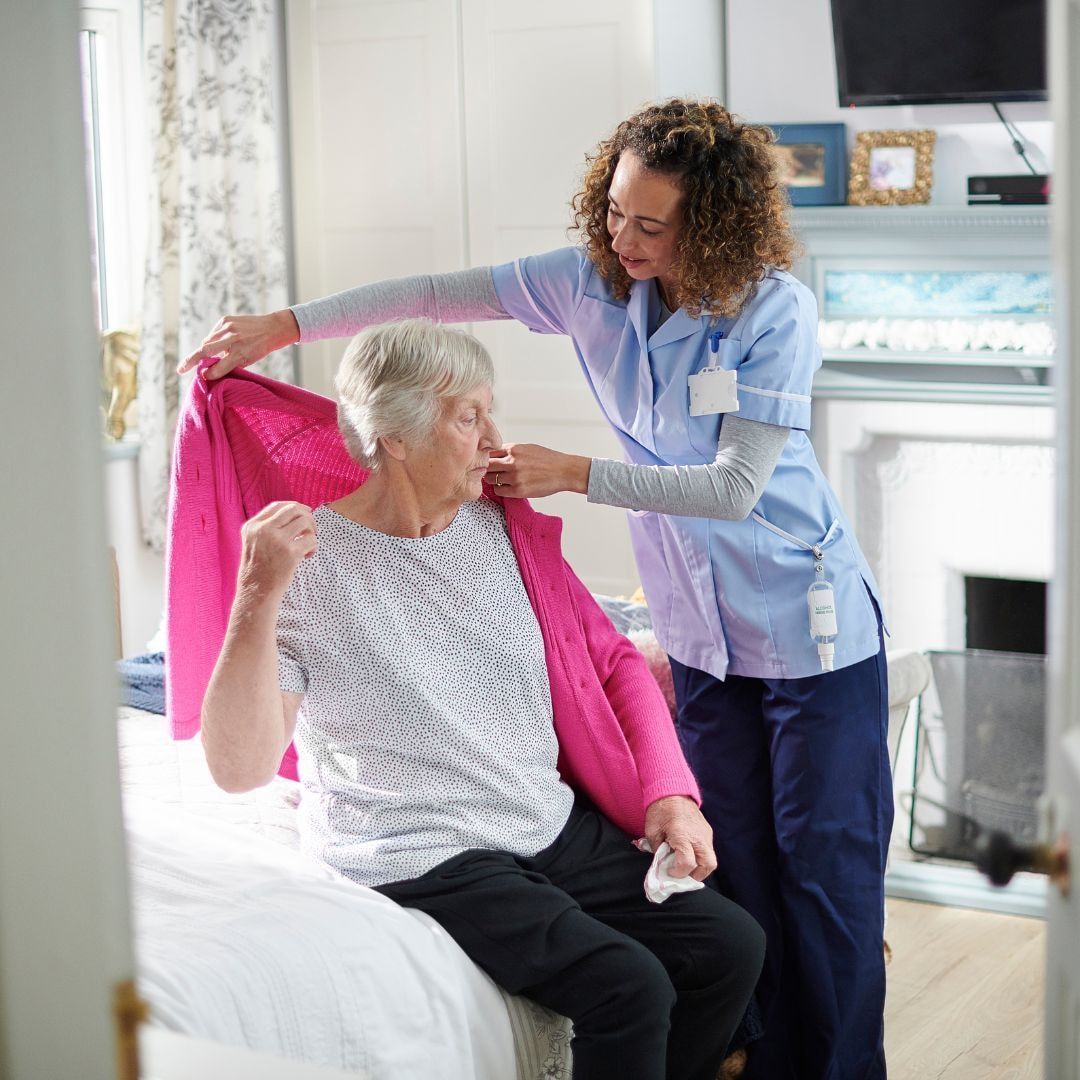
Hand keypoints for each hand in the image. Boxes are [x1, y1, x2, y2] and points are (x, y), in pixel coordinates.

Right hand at [177, 309, 300, 378]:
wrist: (272, 328)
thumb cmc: (259, 348)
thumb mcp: (248, 360)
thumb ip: (230, 365)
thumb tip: (209, 372)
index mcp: (240, 353)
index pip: (220, 366)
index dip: (210, 374)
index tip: (203, 378)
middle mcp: (233, 339)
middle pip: (205, 351)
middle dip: (191, 361)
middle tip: (180, 369)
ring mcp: (228, 328)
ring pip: (207, 341)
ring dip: (204, 350)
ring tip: (203, 357)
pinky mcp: (226, 319)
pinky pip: (212, 333)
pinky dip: (212, 339)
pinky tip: (218, 343)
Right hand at [237, 502, 316, 598]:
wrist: (256, 593)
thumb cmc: (258, 570)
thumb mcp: (253, 542)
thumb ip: (267, 528)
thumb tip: (297, 512)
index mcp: (252, 526)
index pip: (278, 505)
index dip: (295, 507)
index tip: (306, 512)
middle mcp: (263, 530)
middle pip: (294, 509)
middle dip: (308, 517)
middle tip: (312, 529)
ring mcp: (277, 540)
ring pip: (305, 522)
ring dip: (312, 532)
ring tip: (308, 545)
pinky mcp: (290, 553)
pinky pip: (312, 540)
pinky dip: (314, 547)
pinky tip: (306, 556)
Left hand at [485, 442, 591, 498]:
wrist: (564, 471)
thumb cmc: (547, 459)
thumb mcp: (527, 448)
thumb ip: (510, 451)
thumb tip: (494, 455)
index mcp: (514, 449)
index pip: (489, 452)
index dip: (486, 458)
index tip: (488, 462)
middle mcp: (512, 461)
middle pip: (486, 466)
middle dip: (487, 469)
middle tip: (491, 472)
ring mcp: (515, 476)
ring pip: (490, 479)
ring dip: (493, 480)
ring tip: (500, 480)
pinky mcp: (518, 490)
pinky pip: (499, 490)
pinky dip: (500, 489)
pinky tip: (507, 487)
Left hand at [644, 796, 716, 881]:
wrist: (673, 790)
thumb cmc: (660, 810)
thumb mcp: (651, 831)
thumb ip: (657, 850)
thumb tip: (662, 864)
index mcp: (682, 835)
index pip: (688, 863)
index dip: (678, 873)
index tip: (669, 871)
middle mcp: (698, 836)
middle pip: (708, 865)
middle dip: (696, 875)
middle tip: (683, 874)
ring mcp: (705, 834)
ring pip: (711, 860)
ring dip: (699, 867)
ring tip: (685, 865)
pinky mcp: (708, 832)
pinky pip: (708, 850)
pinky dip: (700, 857)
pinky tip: (688, 854)